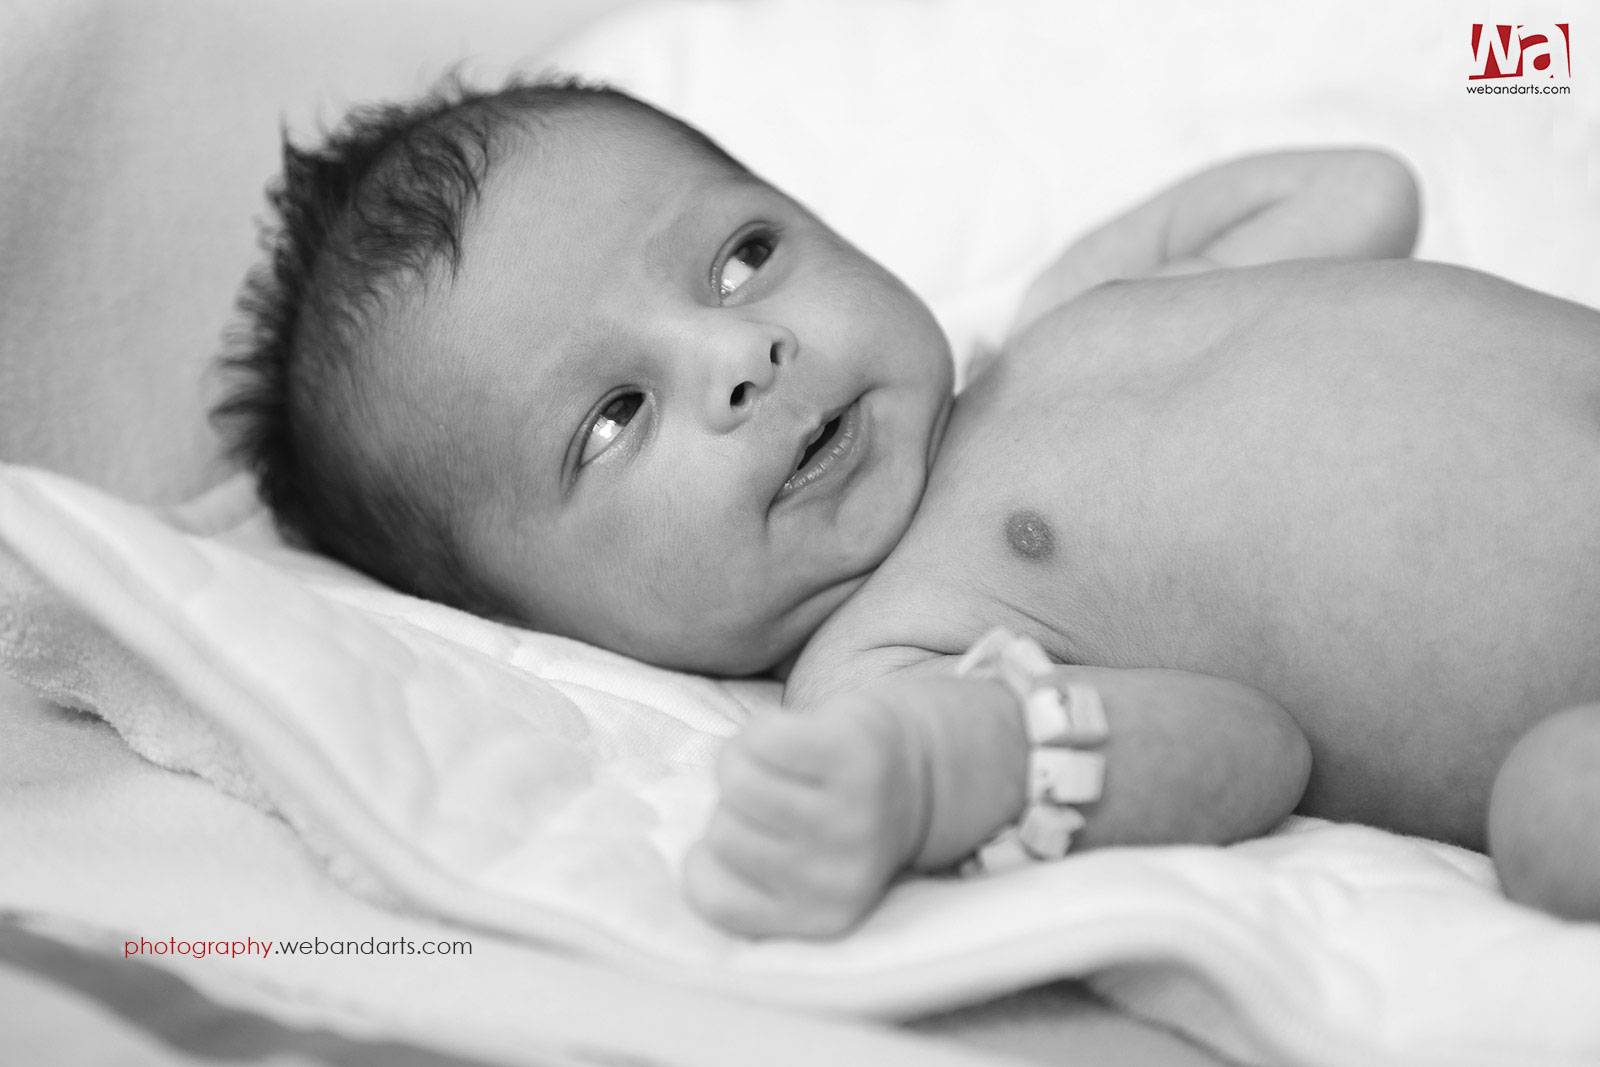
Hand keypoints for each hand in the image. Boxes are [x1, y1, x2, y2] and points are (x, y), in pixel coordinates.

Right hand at [683, 697, 929, 937]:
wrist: (925, 768)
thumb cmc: (837, 818)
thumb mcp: (797, 874)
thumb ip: (745, 877)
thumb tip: (688, 854)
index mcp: (819, 918)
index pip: (711, 896)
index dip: (713, 858)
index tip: (756, 841)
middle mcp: (839, 876)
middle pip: (721, 833)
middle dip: (737, 810)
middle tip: (783, 799)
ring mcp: (849, 813)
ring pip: (733, 779)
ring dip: (746, 761)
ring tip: (788, 768)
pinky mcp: (852, 751)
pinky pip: (760, 735)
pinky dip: (765, 728)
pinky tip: (800, 738)